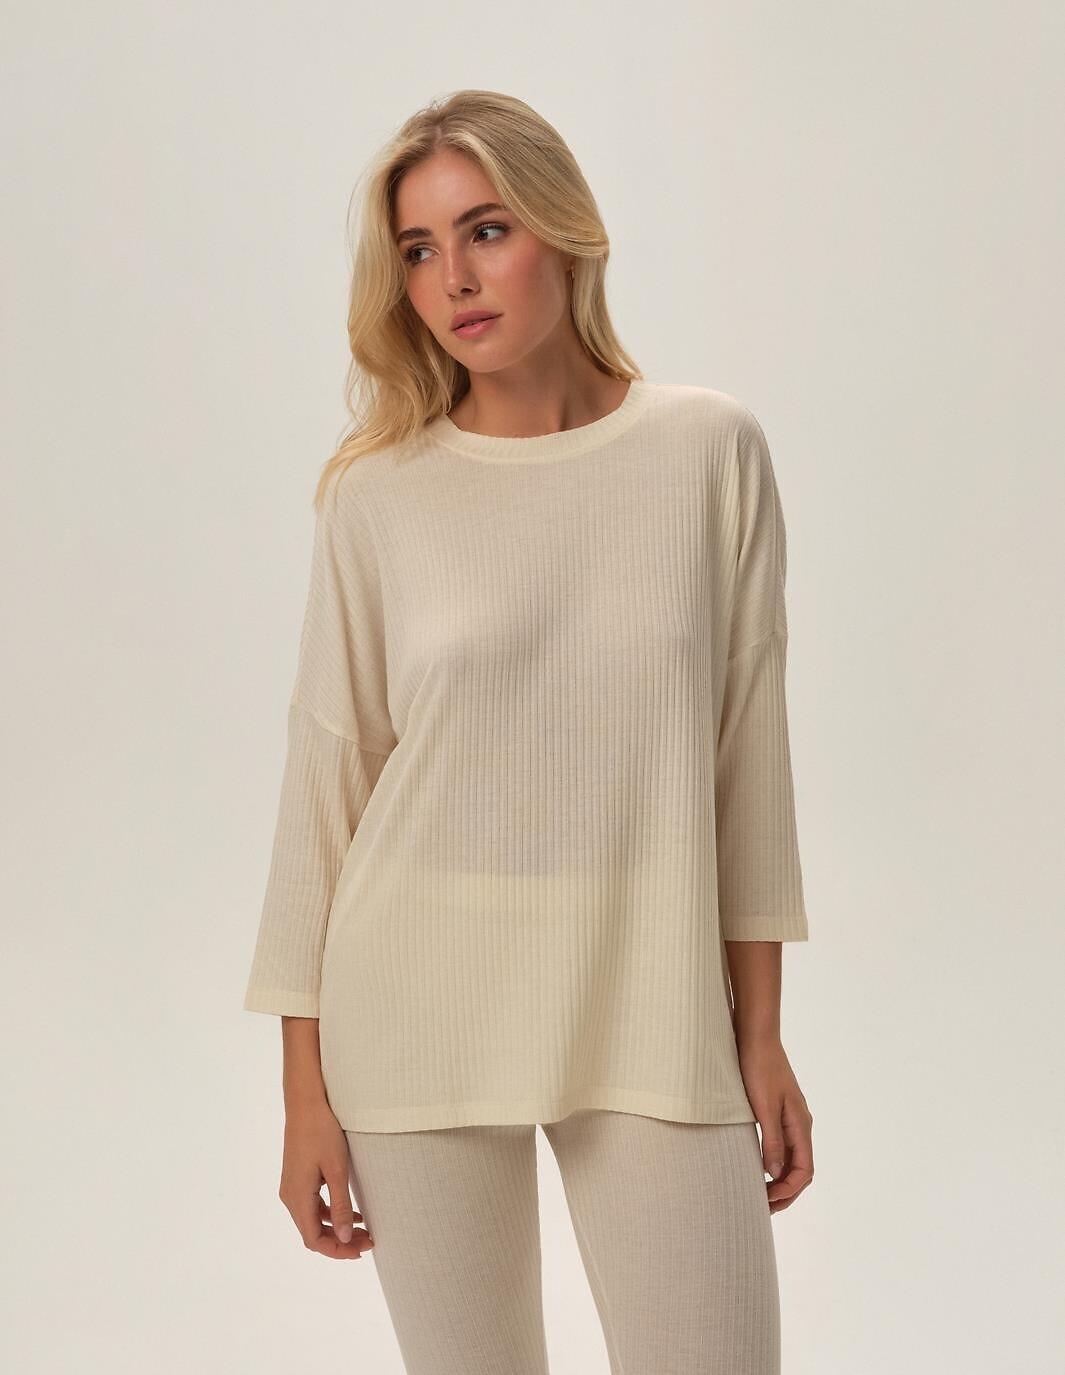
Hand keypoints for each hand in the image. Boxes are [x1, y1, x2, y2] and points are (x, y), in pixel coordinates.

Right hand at [278, 1097, 375, 1257]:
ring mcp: (292, 1186)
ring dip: (336, 1228)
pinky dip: (330, 1213)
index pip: (313, 1240)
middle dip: (340, 1241)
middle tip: (369, 1241)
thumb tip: (344, 1238)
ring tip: (364, 1229)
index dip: (337, 1250)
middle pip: (312, 1232)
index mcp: (297, 1197)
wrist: (306, 1103)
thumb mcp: (336, 1169)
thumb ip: (340, 1205)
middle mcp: (290, 1196)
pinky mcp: (298, 1177)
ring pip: (313, 1220)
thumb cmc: (322, 1132)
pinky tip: (351, 1211)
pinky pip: (313, 1205)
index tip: (362, 1250)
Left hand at [735, 1035, 813, 1213]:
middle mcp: (799, 1125)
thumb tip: (774, 1174)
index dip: (788, 1190)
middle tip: (762, 1209)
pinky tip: (757, 1169)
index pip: (803, 1170)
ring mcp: (790, 1119)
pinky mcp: (778, 1112)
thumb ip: (771, 1140)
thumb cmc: (758, 1068)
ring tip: (759, 1195)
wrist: (756, 1037)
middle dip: (785, 1192)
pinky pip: (782, 1147)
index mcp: (800, 1125)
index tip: (766, 1201)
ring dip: (779, 1181)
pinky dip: (773, 1164)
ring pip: (791, 1160)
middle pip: (800, 1170)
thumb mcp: (763, 1106)